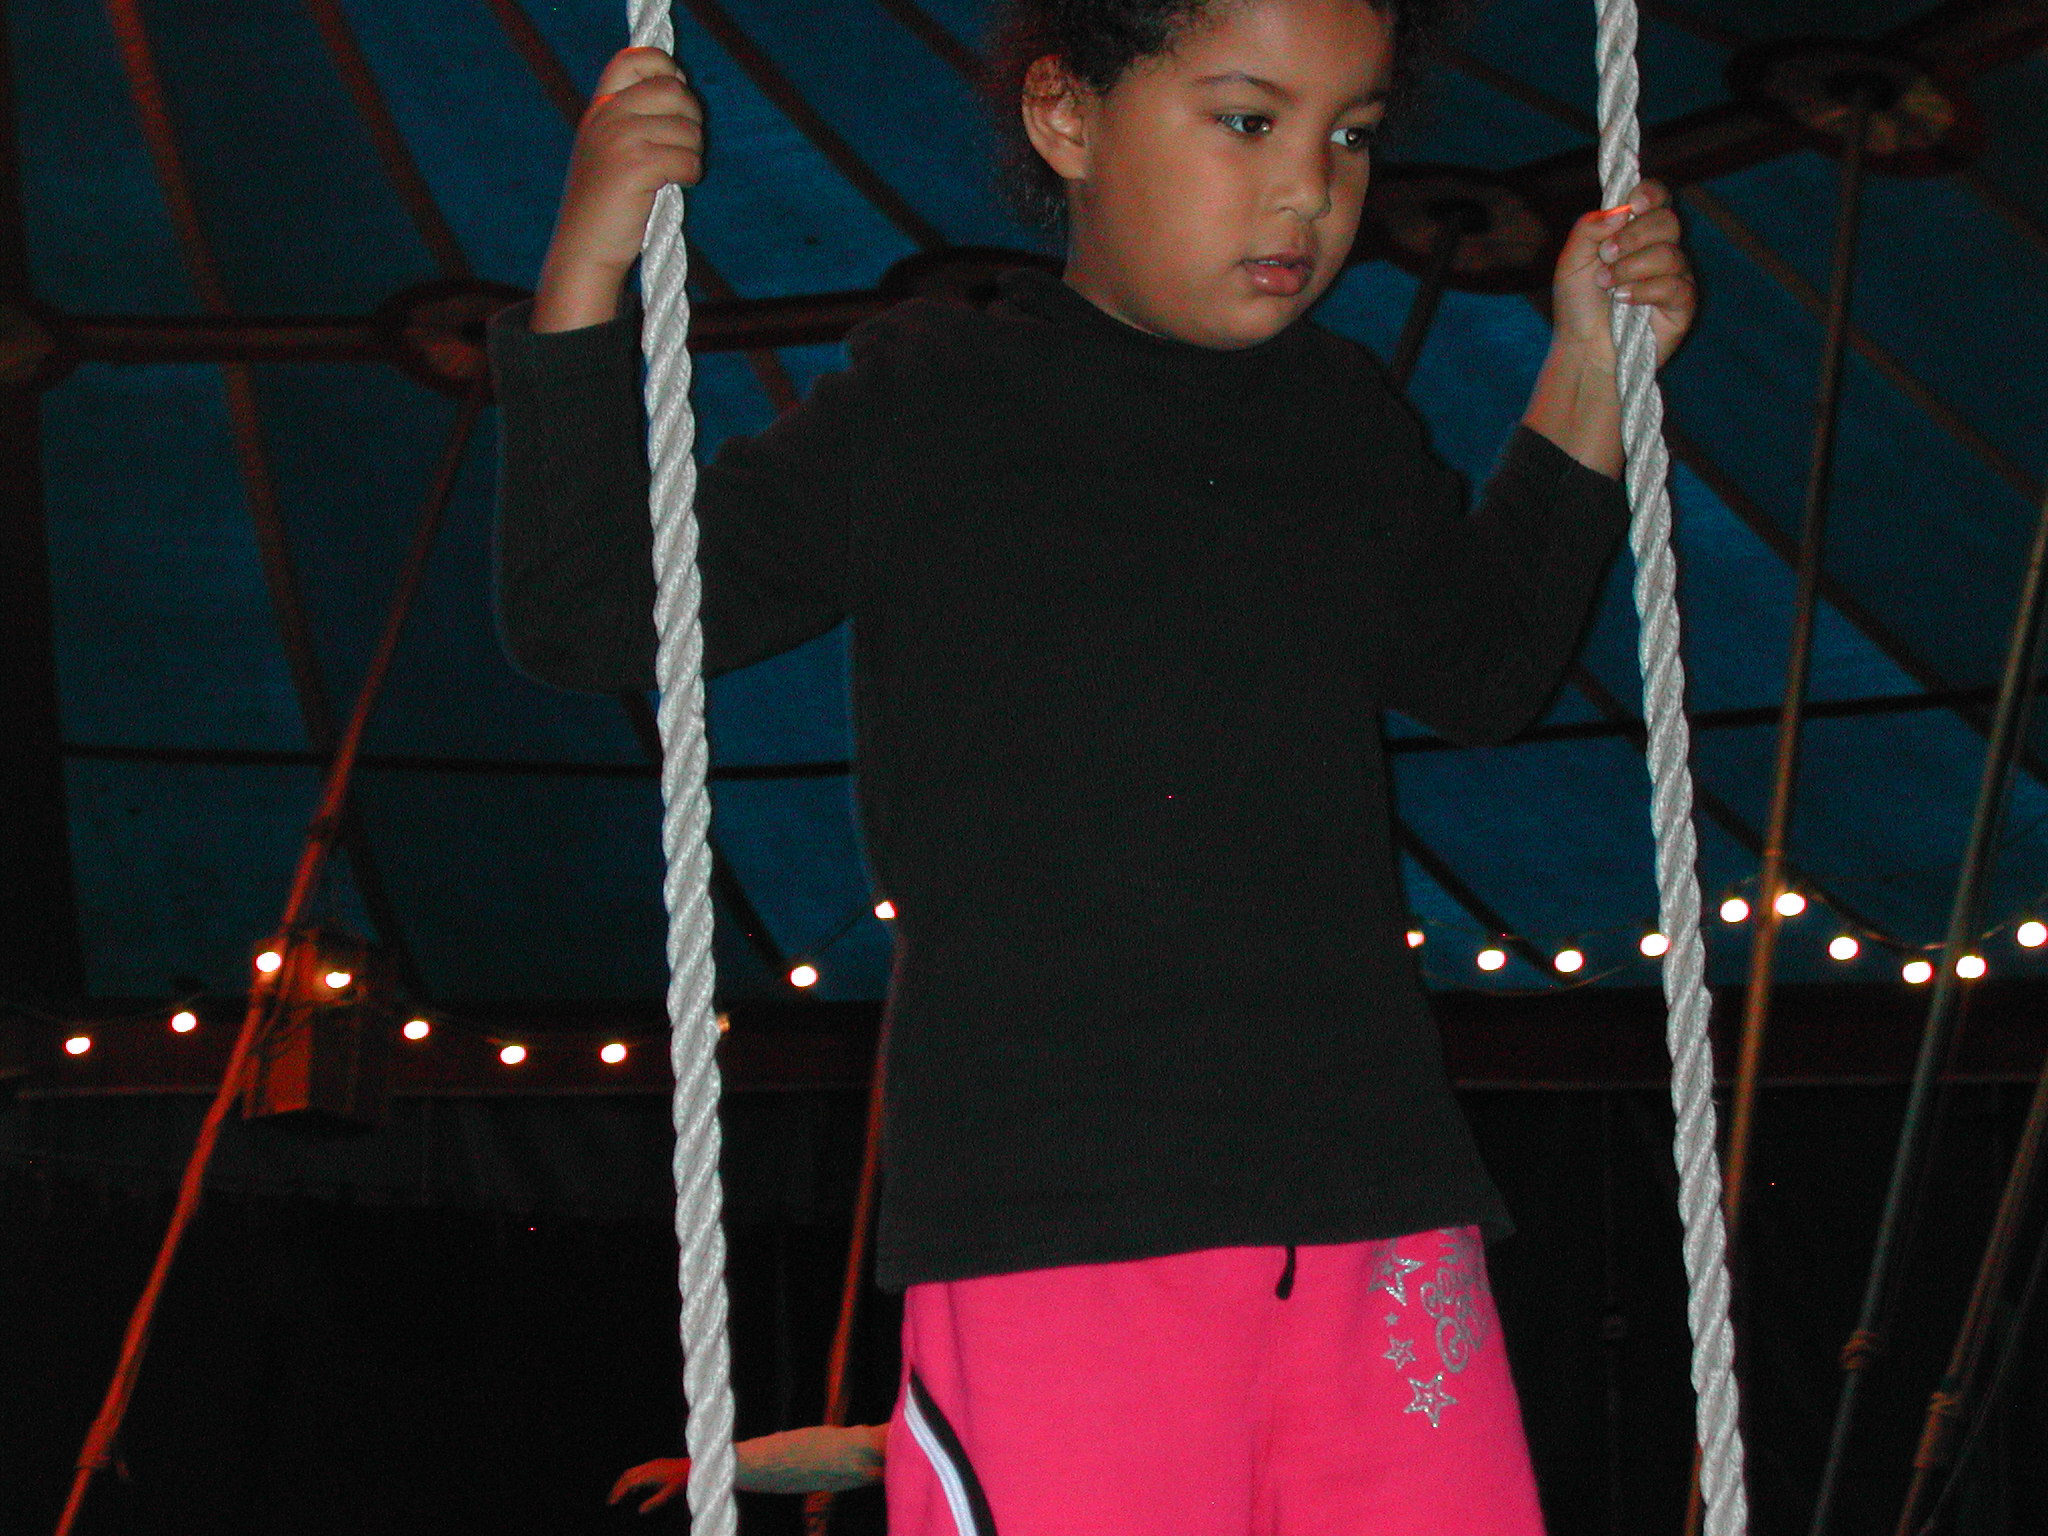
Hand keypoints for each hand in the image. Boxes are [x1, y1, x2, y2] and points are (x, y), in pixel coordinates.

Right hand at [534, 49, 704, 331]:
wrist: (584, 248)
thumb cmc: (607, 203)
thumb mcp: (610, 146)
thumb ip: (635, 115)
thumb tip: (681, 85)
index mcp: (601, 105)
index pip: (639, 58)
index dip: (669, 70)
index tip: (675, 101)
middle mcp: (607, 114)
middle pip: (675, 90)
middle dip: (692, 119)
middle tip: (682, 147)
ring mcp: (620, 138)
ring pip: (688, 129)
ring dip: (693, 154)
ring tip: (673, 174)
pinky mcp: (635, 166)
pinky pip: (687, 159)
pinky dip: (690, 176)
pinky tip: (675, 188)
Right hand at [608, 1456, 689, 1513]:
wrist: (694, 1465)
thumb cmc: (683, 1480)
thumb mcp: (670, 1494)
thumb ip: (654, 1502)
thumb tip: (640, 1511)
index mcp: (650, 1474)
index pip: (629, 1483)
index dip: (619, 1493)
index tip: (612, 1503)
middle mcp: (649, 1467)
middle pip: (627, 1475)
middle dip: (617, 1487)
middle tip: (610, 1501)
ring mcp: (653, 1464)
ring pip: (632, 1472)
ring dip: (623, 1483)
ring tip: (618, 1496)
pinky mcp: (656, 1464)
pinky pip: (638, 1471)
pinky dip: (631, 1480)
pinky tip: (633, 1491)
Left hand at [1549, 179, 1695, 371]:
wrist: (1582, 348)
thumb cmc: (1578, 304)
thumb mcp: (1572, 261)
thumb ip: (1589, 228)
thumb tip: (1620, 209)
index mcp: (1636, 231)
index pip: (1657, 198)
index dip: (1650, 194)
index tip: (1633, 204)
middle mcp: (1660, 248)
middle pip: (1667, 221)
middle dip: (1633, 236)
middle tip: (1606, 256)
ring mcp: (1675, 276)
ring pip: (1670, 254)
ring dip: (1631, 268)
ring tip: (1607, 284)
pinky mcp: (1682, 304)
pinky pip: (1676, 286)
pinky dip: (1645, 291)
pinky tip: (1623, 300)